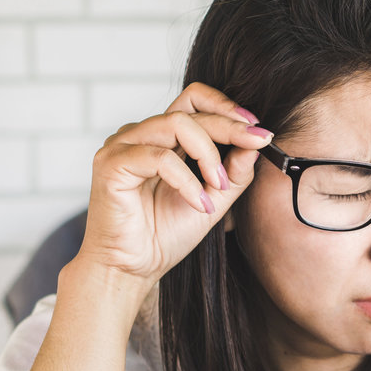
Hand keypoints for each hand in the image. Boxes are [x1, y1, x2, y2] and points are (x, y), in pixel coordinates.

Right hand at [73, 82, 272, 286]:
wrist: (132, 269)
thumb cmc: (165, 235)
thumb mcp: (214, 200)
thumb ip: (234, 172)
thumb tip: (256, 143)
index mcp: (162, 138)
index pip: (194, 100)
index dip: (227, 107)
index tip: (258, 130)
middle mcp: (140, 135)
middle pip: (190, 110)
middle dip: (229, 127)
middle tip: (257, 143)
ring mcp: (122, 146)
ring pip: (176, 124)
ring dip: (208, 154)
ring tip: (220, 186)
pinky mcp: (111, 164)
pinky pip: (159, 158)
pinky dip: (187, 181)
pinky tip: (199, 204)